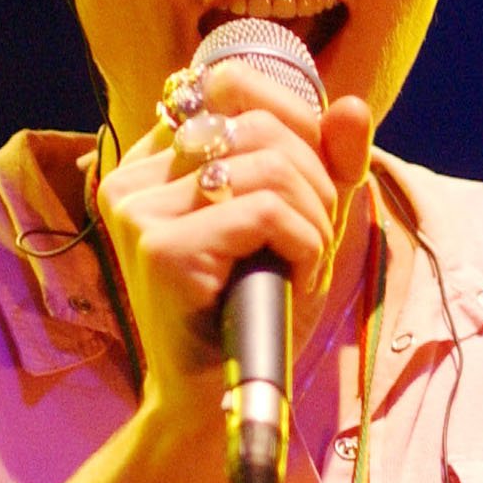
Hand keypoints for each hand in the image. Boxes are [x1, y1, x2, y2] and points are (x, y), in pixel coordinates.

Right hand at [94, 60, 375, 418]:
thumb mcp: (299, 222)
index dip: (292, 114)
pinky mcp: (161, 248)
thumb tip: (351, 105)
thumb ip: (326, 162)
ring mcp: (139, 211)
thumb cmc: (254, 307)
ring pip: (267, 166)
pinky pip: (265, 211)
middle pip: (257, 124)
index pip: (227, 84)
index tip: (313, 174)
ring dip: (314, 218)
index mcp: (151, 160)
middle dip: (315, 179)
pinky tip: (296, 279)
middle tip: (314, 237)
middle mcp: (132, 176)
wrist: (214, 399)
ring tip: (304, 263)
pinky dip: (304, 245)